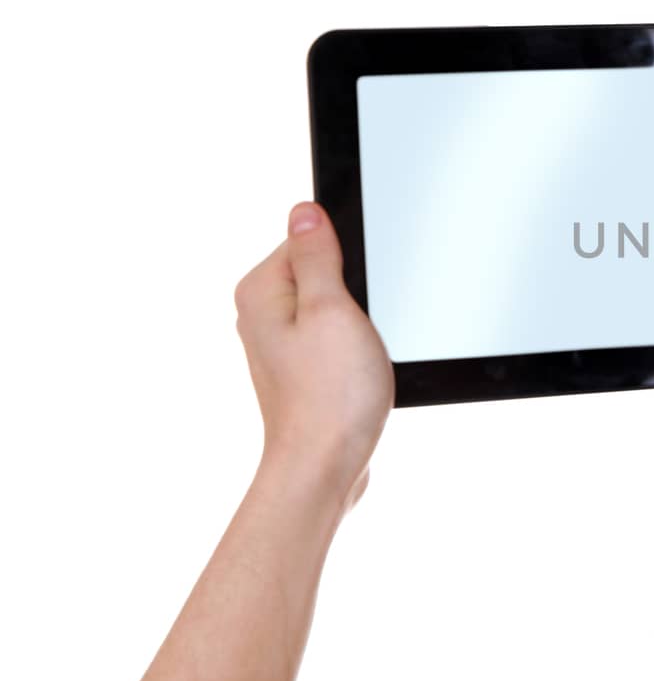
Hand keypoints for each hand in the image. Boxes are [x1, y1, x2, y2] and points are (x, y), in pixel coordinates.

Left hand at [234, 201, 393, 506]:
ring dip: (359, 323)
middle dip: (356, 291)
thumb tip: (304, 212)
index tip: (362, 293)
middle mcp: (263, 315)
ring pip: (334, 306)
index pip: (310, 239)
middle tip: (363, 327)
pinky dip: (355, 347)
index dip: (350, 258)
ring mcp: (282, 345)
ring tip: (361, 354)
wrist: (324, 467)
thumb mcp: (332, 309)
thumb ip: (316, 256)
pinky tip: (361, 369)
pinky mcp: (303, 369)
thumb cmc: (331, 397)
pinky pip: (335, 337)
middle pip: (323, 271)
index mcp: (262, 291)